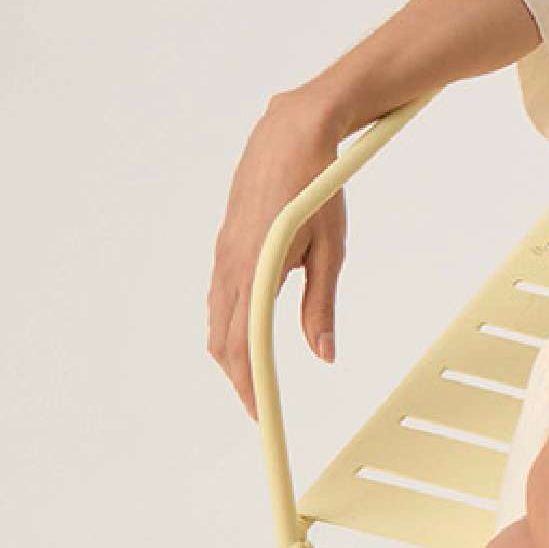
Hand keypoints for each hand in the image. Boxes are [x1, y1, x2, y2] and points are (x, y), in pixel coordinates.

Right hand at [206, 90, 347, 420]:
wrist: (290, 133)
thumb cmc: (317, 188)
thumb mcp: (330, 250)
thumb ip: (321, 306)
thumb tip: (322, 355)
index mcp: (254, 270)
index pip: (244, 345)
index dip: (249, 385)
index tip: (261, 414)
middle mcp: (229, 265)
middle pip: (223, 339)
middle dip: (238, 377)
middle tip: (259, 405)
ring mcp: (223, 253)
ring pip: (218, 318)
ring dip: (231, 352)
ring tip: (252, 378)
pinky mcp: (225, 242)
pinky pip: (219, 294)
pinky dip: (229, 322)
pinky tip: (244, 331)